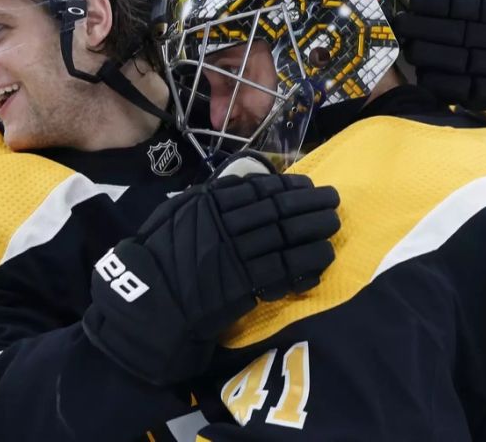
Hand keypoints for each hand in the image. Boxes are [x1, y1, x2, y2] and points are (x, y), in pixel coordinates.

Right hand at [82, 172, 338, 384]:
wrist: (152, 299)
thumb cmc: (161, 252)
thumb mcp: (178, 212)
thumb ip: (209, 197)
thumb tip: (243, 186)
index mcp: (211, 205)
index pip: (260, 191)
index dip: (290, 187)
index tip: (309, 185)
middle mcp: (227, 227)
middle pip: (279, 212)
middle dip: (311, 205)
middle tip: (333, 200)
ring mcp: (237, 257)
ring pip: (286, 240)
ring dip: (315, 232)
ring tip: (333, 227)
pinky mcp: (244, 286)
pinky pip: (282, 273)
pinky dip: (305, 266)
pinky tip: (321, 260)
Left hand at [391, 0, 485, 137]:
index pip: (468, 5)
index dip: (436, 4)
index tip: (414, 2)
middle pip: (459, 34)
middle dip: (423, 29)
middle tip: (401, 25)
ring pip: (460, 62)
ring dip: (428, 56)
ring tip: (409, 47)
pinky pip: (467, 90)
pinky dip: (442, 83)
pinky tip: (424, 74)